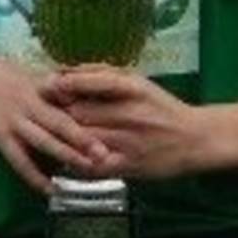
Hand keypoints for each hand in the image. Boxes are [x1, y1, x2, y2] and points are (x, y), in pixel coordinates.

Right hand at [0, 54, 110, 193]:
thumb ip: (56, 86)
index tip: (114, 121)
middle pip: (62, 122)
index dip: (92, 110)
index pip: (72, 99)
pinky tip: (50, 189)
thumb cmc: (3, 75)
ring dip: (66, 156)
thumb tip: (84, 91)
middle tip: (106, 153)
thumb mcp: (31, 74)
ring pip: (44, 141)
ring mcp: (15, 121)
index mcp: (42, 86)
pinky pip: (20, 160)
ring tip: (87, 169)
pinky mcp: (1, 137)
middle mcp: (31, 103)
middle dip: (84, 139)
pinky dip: (35, 176)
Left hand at [45, 65, 204, 180]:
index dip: (64, 84)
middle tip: (43, 112)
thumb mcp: (138, 81)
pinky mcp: (127, 166)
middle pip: (79, 112)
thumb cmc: (162, 107)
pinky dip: (76, 161)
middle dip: (59, 112)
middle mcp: (130, 113)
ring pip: (82, 139)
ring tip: (49, 134)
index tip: (47, 85)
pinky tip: (67, 157)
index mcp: (133, 88)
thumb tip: (66, 70)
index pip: (90, 82)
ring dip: (63, 137)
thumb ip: (103, 74)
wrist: (195, 139)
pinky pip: (92, 165)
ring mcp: (128, 142)